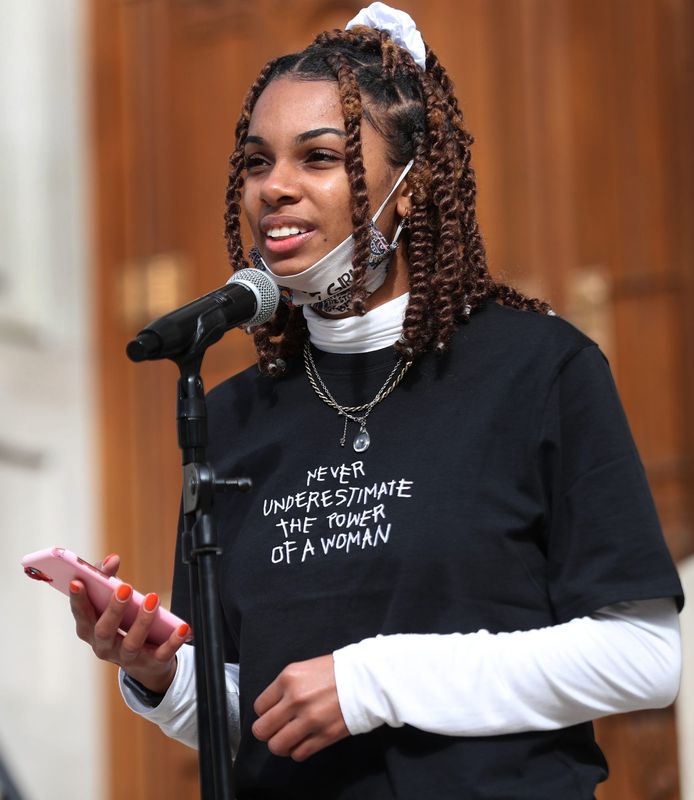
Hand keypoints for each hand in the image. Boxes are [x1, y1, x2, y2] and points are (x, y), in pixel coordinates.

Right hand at [69, 553, 188, 693]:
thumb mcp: (112, 599)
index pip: (81, 615)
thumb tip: (112, 559)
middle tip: (124, 588)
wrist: (144, 661)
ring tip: (153, 599)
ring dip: (142, 621)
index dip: (78, 600)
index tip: (78, 582)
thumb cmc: (122, 622)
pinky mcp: (151, 663)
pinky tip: (183, 628)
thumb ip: (108, 577)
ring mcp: (127, 658)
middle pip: (105, 630)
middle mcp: (104, 646)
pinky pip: (162, 653)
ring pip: (132, 642)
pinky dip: (172, 641)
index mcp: (90, 630)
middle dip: (114, 609)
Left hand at [252, 654, 348, 761]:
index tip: (272, 713)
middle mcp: (295, 700)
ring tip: (289, 738)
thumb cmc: (335, 672)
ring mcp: (309, 720)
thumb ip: (285, 687)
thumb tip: (271, 708)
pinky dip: (297, 751)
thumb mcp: (304, 669)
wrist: (365, 679)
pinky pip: (298, 754)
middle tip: (276, 729)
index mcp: (288, 679)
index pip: (259, 707)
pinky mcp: (323, 736)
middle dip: (267, 732)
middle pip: (262, 730)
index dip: (265, 713)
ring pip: (277, 746)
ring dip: (280, 745)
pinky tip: (304, 741)